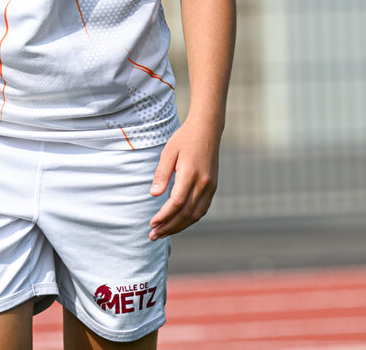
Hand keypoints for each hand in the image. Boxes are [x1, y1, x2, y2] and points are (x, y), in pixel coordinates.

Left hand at [148, 119, 220, 240]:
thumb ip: (161, 174)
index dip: (164, 216)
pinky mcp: (213, 187)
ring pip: (195, 215)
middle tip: (153, 235)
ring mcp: (210, 186)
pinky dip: (190, 219)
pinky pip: (202, 209)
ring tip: (163, 232)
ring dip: (179, 226)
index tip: (151, 223)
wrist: (207, 130)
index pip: (176, 203)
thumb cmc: (184, 139)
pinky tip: (178, 222)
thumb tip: (154, 195)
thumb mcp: (168, 152)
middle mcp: (203, 183)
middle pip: (186, 213)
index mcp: (191, 173)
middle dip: (169, 226)